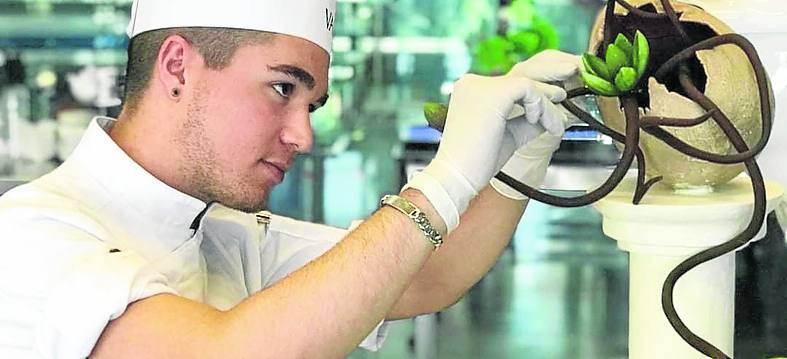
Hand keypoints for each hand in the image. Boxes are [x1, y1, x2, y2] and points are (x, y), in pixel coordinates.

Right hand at [405, 64, 569, 231]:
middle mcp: (474, 82)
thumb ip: (528, 119)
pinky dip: (543, 108)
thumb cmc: (478, 163)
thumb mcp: (510, 134)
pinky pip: (530, 91)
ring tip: (558, 123)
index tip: (559, 97)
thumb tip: (554, 110)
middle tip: (572, 79)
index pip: (514, 78)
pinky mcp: (494, 93)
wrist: (458, 178)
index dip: (540, 85)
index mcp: (473, 90)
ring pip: (530, 82)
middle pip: (522, 69)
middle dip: (552, 73)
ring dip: (549, 104)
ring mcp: (481, 85)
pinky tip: (544, 125)